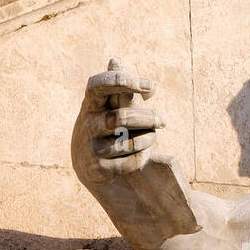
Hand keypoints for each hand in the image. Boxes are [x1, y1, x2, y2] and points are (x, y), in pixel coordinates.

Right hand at [72, 58, 166, 183]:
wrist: (87, 164)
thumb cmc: (106, 124)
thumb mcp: (110, 104)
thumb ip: (129, 90)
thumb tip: (153, 86)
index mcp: (91, 103)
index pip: (100, 84)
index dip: (124, 81)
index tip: (150, 86)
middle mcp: (88, 124)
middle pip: (123, 118)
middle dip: (148, 118)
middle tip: (162, 121)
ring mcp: (92, 147)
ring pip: (130, 143)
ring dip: (149, 138)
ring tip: (152, 136)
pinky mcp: (100, 168)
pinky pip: (132, 161)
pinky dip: (144, 155)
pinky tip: (145, 152)